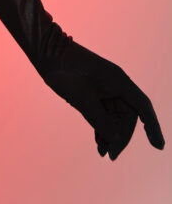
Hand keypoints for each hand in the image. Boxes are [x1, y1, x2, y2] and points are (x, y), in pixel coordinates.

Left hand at [39, 37, 164, 158]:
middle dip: (121, 136)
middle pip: (127, 116)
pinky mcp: (93, 90)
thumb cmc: (63, 69)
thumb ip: (99, 119)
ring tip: (102, 152)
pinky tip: (98, 141)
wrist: (46, 49)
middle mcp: (115, 83)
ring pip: (114, 116)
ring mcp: (104, 87)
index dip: (152, 127)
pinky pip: (103, 112)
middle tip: (110, 155)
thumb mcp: (81, 97)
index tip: (157, 147)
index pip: (142, 107)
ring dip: (110, 134)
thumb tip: (114, 138)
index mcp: (118, 80)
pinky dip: (101, 126)